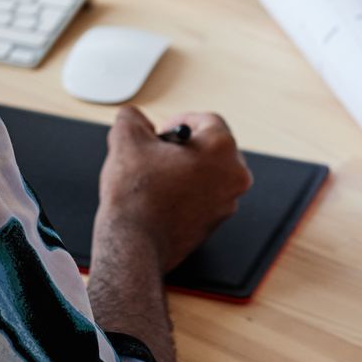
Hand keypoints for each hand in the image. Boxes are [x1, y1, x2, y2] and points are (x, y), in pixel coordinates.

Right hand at [97, 105, 252, 272]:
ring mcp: (227, 203)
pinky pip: (204, 197)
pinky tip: (160, 197)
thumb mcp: (127, 139)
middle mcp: (234, 177)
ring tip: (156, 176)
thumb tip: (134, 118)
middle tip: (158, 153)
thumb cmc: (137, 196)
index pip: (208, 120)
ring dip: (185, 170)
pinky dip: (186, 193)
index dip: (180, 121)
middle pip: (212, 148)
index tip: (164, 131)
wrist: (134, 244)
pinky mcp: (215, 224)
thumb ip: (132, 118)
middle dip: (185, 147)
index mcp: (222, 149)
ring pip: (208, 174)